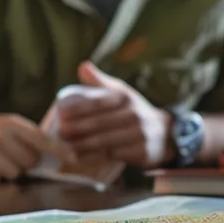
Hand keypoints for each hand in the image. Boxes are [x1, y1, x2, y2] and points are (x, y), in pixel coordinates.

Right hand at [0, 112, 64, 180]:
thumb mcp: (12, 125)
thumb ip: (32, 137)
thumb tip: (56, 156)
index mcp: (14, 124)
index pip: (42, 139)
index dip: (59, 150)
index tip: (73, 159)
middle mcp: (2, 135)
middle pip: (30, 162)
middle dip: (28, 162)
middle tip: (18, 154)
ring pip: (15, 173)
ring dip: (13, 170)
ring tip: (3, 158)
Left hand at [56, 62, 171, 168]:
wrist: (163, 132)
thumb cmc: (132, 111)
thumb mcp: (120, 93)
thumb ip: (99, 82)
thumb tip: (83, 66)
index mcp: (125, 97)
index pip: (98, 102)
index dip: (78, 108)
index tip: (61, 114)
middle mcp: (135, 114)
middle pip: (100, 123)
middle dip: (77, 129)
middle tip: (59, 133)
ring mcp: (140, 134)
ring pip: (106, 141)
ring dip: (84, 145)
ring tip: (66, 147)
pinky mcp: (143, 151)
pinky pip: (117, 154)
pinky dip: (99, 156)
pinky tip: (84, 156)